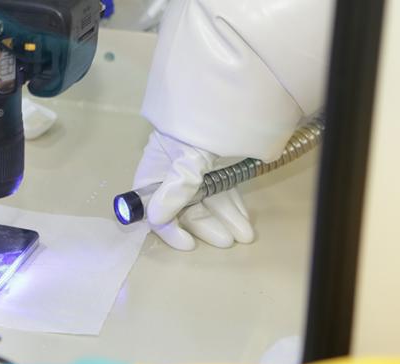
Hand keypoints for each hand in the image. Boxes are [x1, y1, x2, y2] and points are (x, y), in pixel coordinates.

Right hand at [134, 130, 253, 250]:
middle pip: (184, 207)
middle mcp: (172, 171)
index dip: (169, 227)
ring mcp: (196, 167)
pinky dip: (231, 204)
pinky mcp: (216, 163)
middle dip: (207, 225)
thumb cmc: (200, 119)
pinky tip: (243, 217)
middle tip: (228, 239)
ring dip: (224, 218)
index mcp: (156, 168)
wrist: (229, 85)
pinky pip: (221, 189)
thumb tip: (155, 218)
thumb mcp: (189, 154)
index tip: (188, 242)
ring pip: (207, 200)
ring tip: (244, 234)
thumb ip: (176, 186)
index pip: (155, 207)